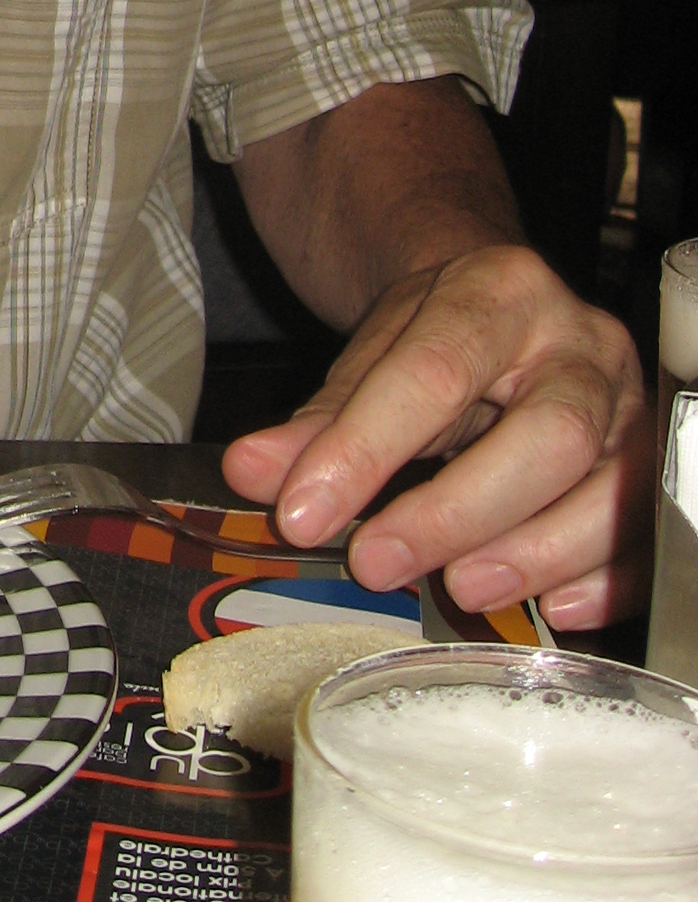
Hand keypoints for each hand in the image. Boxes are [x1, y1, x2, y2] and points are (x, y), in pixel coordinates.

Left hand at [221, 243, 650, 628]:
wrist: (505, 309)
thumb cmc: (437, 339)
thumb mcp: (370, 358)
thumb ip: (315, 422)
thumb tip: (250, 475)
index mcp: (499, 292)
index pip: (433, 372)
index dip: (364, 449)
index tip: (303, 514)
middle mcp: (581, 344)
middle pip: (547, 435)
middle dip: (457, 511)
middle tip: (376, 563)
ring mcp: (628, 409)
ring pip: (606, 490)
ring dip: (531, 555)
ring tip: (459, 588)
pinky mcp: (651, 468)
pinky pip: (645, 536)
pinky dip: (601, 582)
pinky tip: (548, 609)